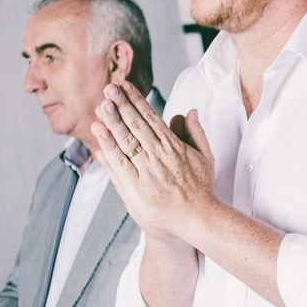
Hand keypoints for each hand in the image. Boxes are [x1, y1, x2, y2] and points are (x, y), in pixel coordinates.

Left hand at [90, 82, 216, 244]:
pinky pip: (120, 163)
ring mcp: (147, 170)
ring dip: (113, 120)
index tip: (125, 87)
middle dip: (121, 104)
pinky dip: (109, 146)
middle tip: (109, 87)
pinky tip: (101, 132)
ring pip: (126, 140)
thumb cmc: (201, 190)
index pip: (151, 117)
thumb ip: (196, 132)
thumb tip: (189, 111)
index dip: (136, 100)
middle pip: (136, 124)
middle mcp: (159, 155)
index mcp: (174, 146)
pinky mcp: (137, 187)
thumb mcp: (205, 156)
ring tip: (102, 104)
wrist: (199, 218)